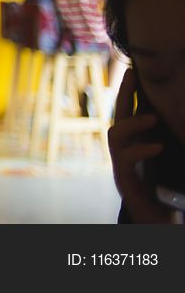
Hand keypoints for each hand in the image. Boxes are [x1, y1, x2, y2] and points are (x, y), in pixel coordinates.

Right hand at [108, 69, 171, 222]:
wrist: (157, 223)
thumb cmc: (164, 193)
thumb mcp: (168, 159)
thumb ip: (166, 139)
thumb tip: (177, 112)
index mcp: (136, 143)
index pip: (130, 111)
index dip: (130, 90)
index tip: (135, 69)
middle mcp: (124, 150)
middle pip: (119, 115)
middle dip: (124, 93)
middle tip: (132, 73)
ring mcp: (122, 165)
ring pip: (115, 135)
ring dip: (132, 122)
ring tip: (153, 118)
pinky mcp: (125, 181)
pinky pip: (126, 161)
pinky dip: (141, 150)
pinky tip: (157, 146)